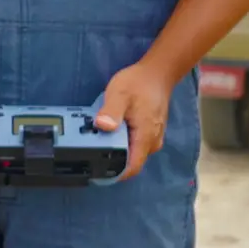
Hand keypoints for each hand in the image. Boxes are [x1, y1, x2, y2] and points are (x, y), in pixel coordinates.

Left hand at [94, 61, 176, 181]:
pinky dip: (122, 141)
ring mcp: (153, 138)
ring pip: (132, 153)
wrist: (158, 72)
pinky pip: (135, 144)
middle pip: (130, 162)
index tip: (96, 173)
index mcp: (145, 137)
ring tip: (97, 139)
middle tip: (90, 150)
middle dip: (111, 159)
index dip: (114, 174)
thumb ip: (111, 112)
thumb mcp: (119, 94)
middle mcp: (152, 142)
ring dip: (116, 149)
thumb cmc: (139, 83)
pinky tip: (110, 131)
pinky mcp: (150, 132)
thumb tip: (103, 126)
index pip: (132, 168)